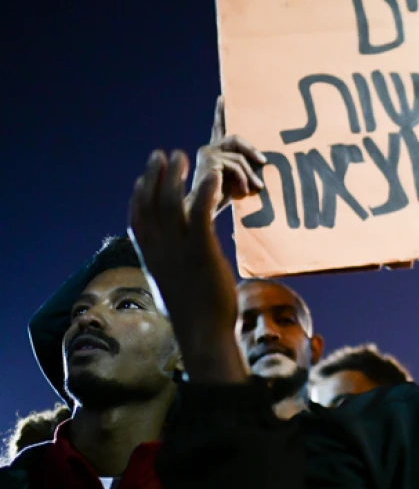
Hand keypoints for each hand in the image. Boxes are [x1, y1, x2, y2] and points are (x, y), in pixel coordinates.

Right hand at [130, 149, 247, 383]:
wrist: (204, 334)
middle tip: (164, 154)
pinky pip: (200, 214)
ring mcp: (179, 251)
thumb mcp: (171, 288)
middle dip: (154, 175)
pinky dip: (203, 191)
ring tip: (183, 156)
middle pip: (150, 204)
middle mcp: (159, 252)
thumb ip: (167, 270)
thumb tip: (166, 265)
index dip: (138, 195)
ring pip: (170, 203)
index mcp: (151, 260)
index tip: (143, 176)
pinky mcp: (202, 252)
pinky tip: (211, 176)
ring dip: (175, 176)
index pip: (136, 220)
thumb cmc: (194, 315)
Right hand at [184, 96, 266, 217]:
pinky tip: (242, 192)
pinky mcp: (210, 160)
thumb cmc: (219, 199)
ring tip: (254, 189)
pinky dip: (243, 179)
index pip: (219, 128)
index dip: (220, 114)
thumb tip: (263, 162)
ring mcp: (207, 153)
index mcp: (214, 152)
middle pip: (235, 138)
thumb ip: (245, 169)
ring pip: (239, 157)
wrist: (201, 212)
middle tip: (264, 161)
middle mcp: (208, 149)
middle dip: (251, 151)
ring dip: (250, 175)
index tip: (222, 98)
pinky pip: (236, 165)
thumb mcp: (237, 180)